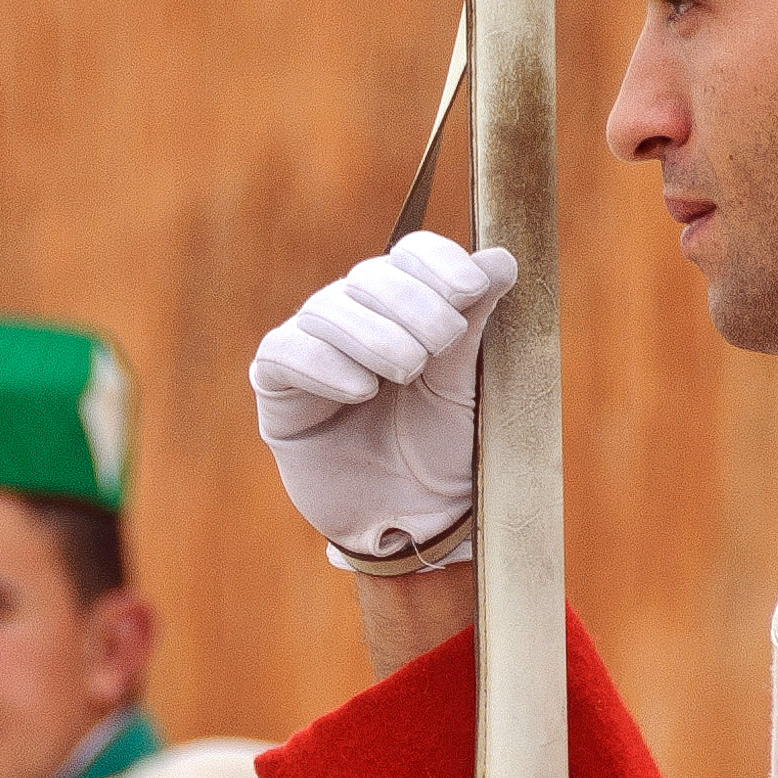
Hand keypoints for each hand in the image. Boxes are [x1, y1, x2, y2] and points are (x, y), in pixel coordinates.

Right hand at [248, 232, 518, 565]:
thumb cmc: (442, 453)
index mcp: (408, 308)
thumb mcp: (466, 389)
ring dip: (373, 334)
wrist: (412, 522)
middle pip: (372, 276)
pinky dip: (322, 363)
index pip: (412, 254)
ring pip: (328, 308)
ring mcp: (314, 347)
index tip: (473, 287)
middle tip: (441, 346)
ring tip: (407, 370)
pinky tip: (359, 388)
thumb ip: (474, 326)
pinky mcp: (277, 387)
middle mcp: (356, 316)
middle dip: (413, 304)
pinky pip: (285, 352)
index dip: (438, 263)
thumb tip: (500, 257)